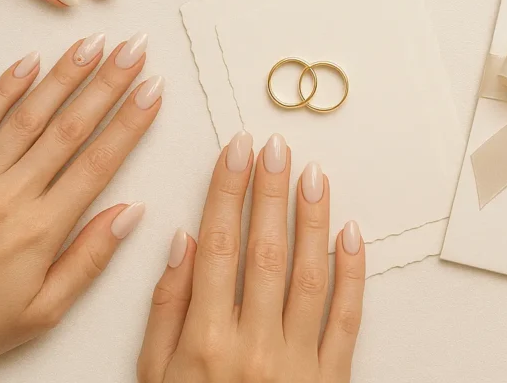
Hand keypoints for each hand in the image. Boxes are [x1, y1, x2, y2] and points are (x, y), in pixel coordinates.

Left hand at [0, 33, 160, 381]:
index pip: (99, 162)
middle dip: (108, 83)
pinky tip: (30, 62)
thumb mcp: (44, 309)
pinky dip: (5, 88)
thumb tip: (130, 214)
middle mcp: (10, 195)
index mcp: (41, 229)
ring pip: (30, 115)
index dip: (131, 122)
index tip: (153, 91)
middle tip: (135, 50)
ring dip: (65, 75)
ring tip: (94, 44)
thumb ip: (91, 258)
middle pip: (71, 128)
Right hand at [137, 134, 364, 382]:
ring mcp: (298, 362)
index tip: (235, 151)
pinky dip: (353, 272)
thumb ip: (166, 310)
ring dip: (313, 219)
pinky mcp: (332, 378)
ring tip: (312, 175)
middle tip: (275, 147)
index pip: (218, 245)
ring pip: (311, 274)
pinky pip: (348, 316)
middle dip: (270, 191)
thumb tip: (181, 242)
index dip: (226, 191)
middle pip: (266, 250)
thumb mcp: (153, 378)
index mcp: (205, 342)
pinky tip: (350, 233)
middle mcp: (254, 346)